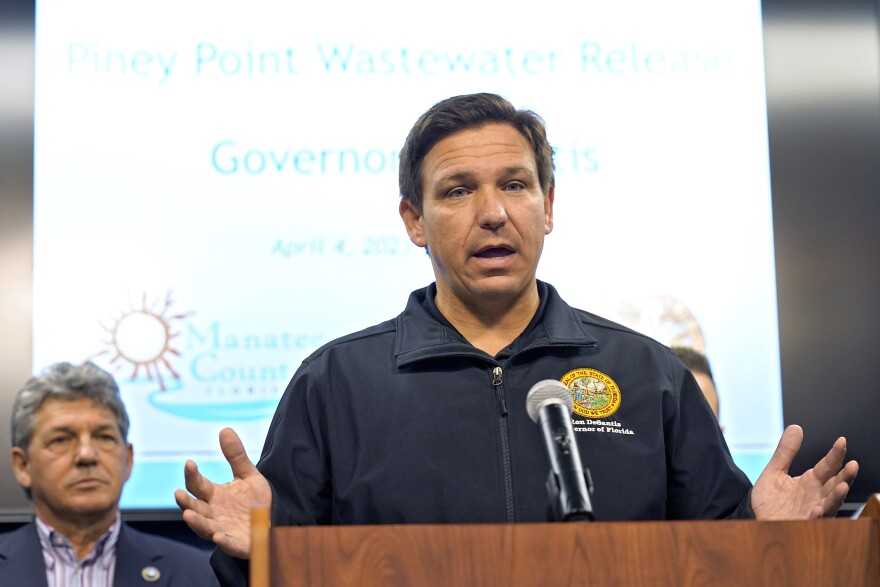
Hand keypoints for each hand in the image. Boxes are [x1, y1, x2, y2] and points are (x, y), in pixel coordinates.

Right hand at [174, 427, 271, 558]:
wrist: (274, 523)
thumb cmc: (256, 502)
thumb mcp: (248, 476)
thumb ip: (236, 456)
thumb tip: (225, 429)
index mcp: (214, 496)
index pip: (198, 485)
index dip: (192, 475)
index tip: (190, 462)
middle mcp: (214, 514)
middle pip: (195, 508)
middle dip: (186, 502)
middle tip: (178, 493)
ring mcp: (224, 530)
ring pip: (205, 528)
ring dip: (197, 523)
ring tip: (188, 515)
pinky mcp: (238, 545)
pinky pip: (229, 545)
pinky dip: (223, 542)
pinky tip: (218, 537)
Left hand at [751, 424, 858, 519]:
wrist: (753, 518)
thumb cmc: (768, 498)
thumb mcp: (774, 471)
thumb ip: (786, 452)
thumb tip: (796, 427)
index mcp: (811, 481)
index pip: (828, 466)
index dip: (835, 454)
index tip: (842, 441)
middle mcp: (816, 496)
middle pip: (835, 485)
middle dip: (845, 476)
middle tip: (853, 465)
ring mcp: (812, 511)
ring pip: (829, 504)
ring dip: (836, 496)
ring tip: (843, 486)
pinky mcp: (802, 524)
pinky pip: (812, 521)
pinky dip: (816, 515)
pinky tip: (817, 508)